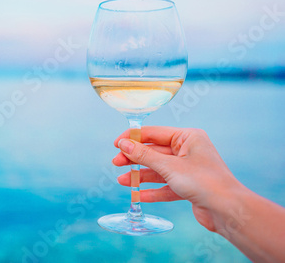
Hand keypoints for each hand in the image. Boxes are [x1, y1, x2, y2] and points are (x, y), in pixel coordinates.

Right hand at [112, 126, 242, 231]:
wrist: (228, 210)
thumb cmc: (204, 182)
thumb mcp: (169, 166)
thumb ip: (144, 155)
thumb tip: (124, 144)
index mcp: (188, 137)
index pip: (154, 133)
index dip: (133, 138)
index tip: (116, 144)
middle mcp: (189, 150)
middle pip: (154, 152)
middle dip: (135, 159)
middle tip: (116, 163)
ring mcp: (189, 169)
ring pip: (158, 170)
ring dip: (140, 176)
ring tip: (123, 181)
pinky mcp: (189, 187)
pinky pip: (166, 186)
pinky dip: (152, 190)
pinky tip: (138, 195)